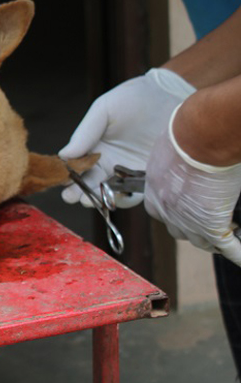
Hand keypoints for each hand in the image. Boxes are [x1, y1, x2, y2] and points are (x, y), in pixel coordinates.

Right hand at [59, 68, 194, 207]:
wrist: (172, 95)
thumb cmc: (136, 98)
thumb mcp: (105, 109)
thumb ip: (84, 132)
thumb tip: (63, 155)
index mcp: (95, 145)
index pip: (76, 164)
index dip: (67, 173)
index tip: (62, 178)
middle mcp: (110, 161)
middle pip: (89, 181)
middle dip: (77, 191)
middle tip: (70, 196)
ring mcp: (129, 171)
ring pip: (108, 191)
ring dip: (96, 197)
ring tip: (86, 199)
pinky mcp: (149, 178)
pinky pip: (134, 193)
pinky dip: (122, 198)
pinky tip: (113, 196)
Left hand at [144, 105, 240, 265]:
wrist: (202, 137)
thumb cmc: (188, 133)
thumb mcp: (172, 148)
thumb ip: (176, 161)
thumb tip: (185, 156)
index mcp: (155, 188)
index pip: (160, 210)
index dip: (176, 212)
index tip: (188, 208)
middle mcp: (165, 208)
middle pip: (178, 230)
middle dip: (193, 228)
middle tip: (209, 220)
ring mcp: (188, 220)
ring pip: (202, 242)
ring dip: (214, 240)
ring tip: (230, 233)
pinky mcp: (210, 225)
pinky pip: (227, 246)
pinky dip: (237, 254)